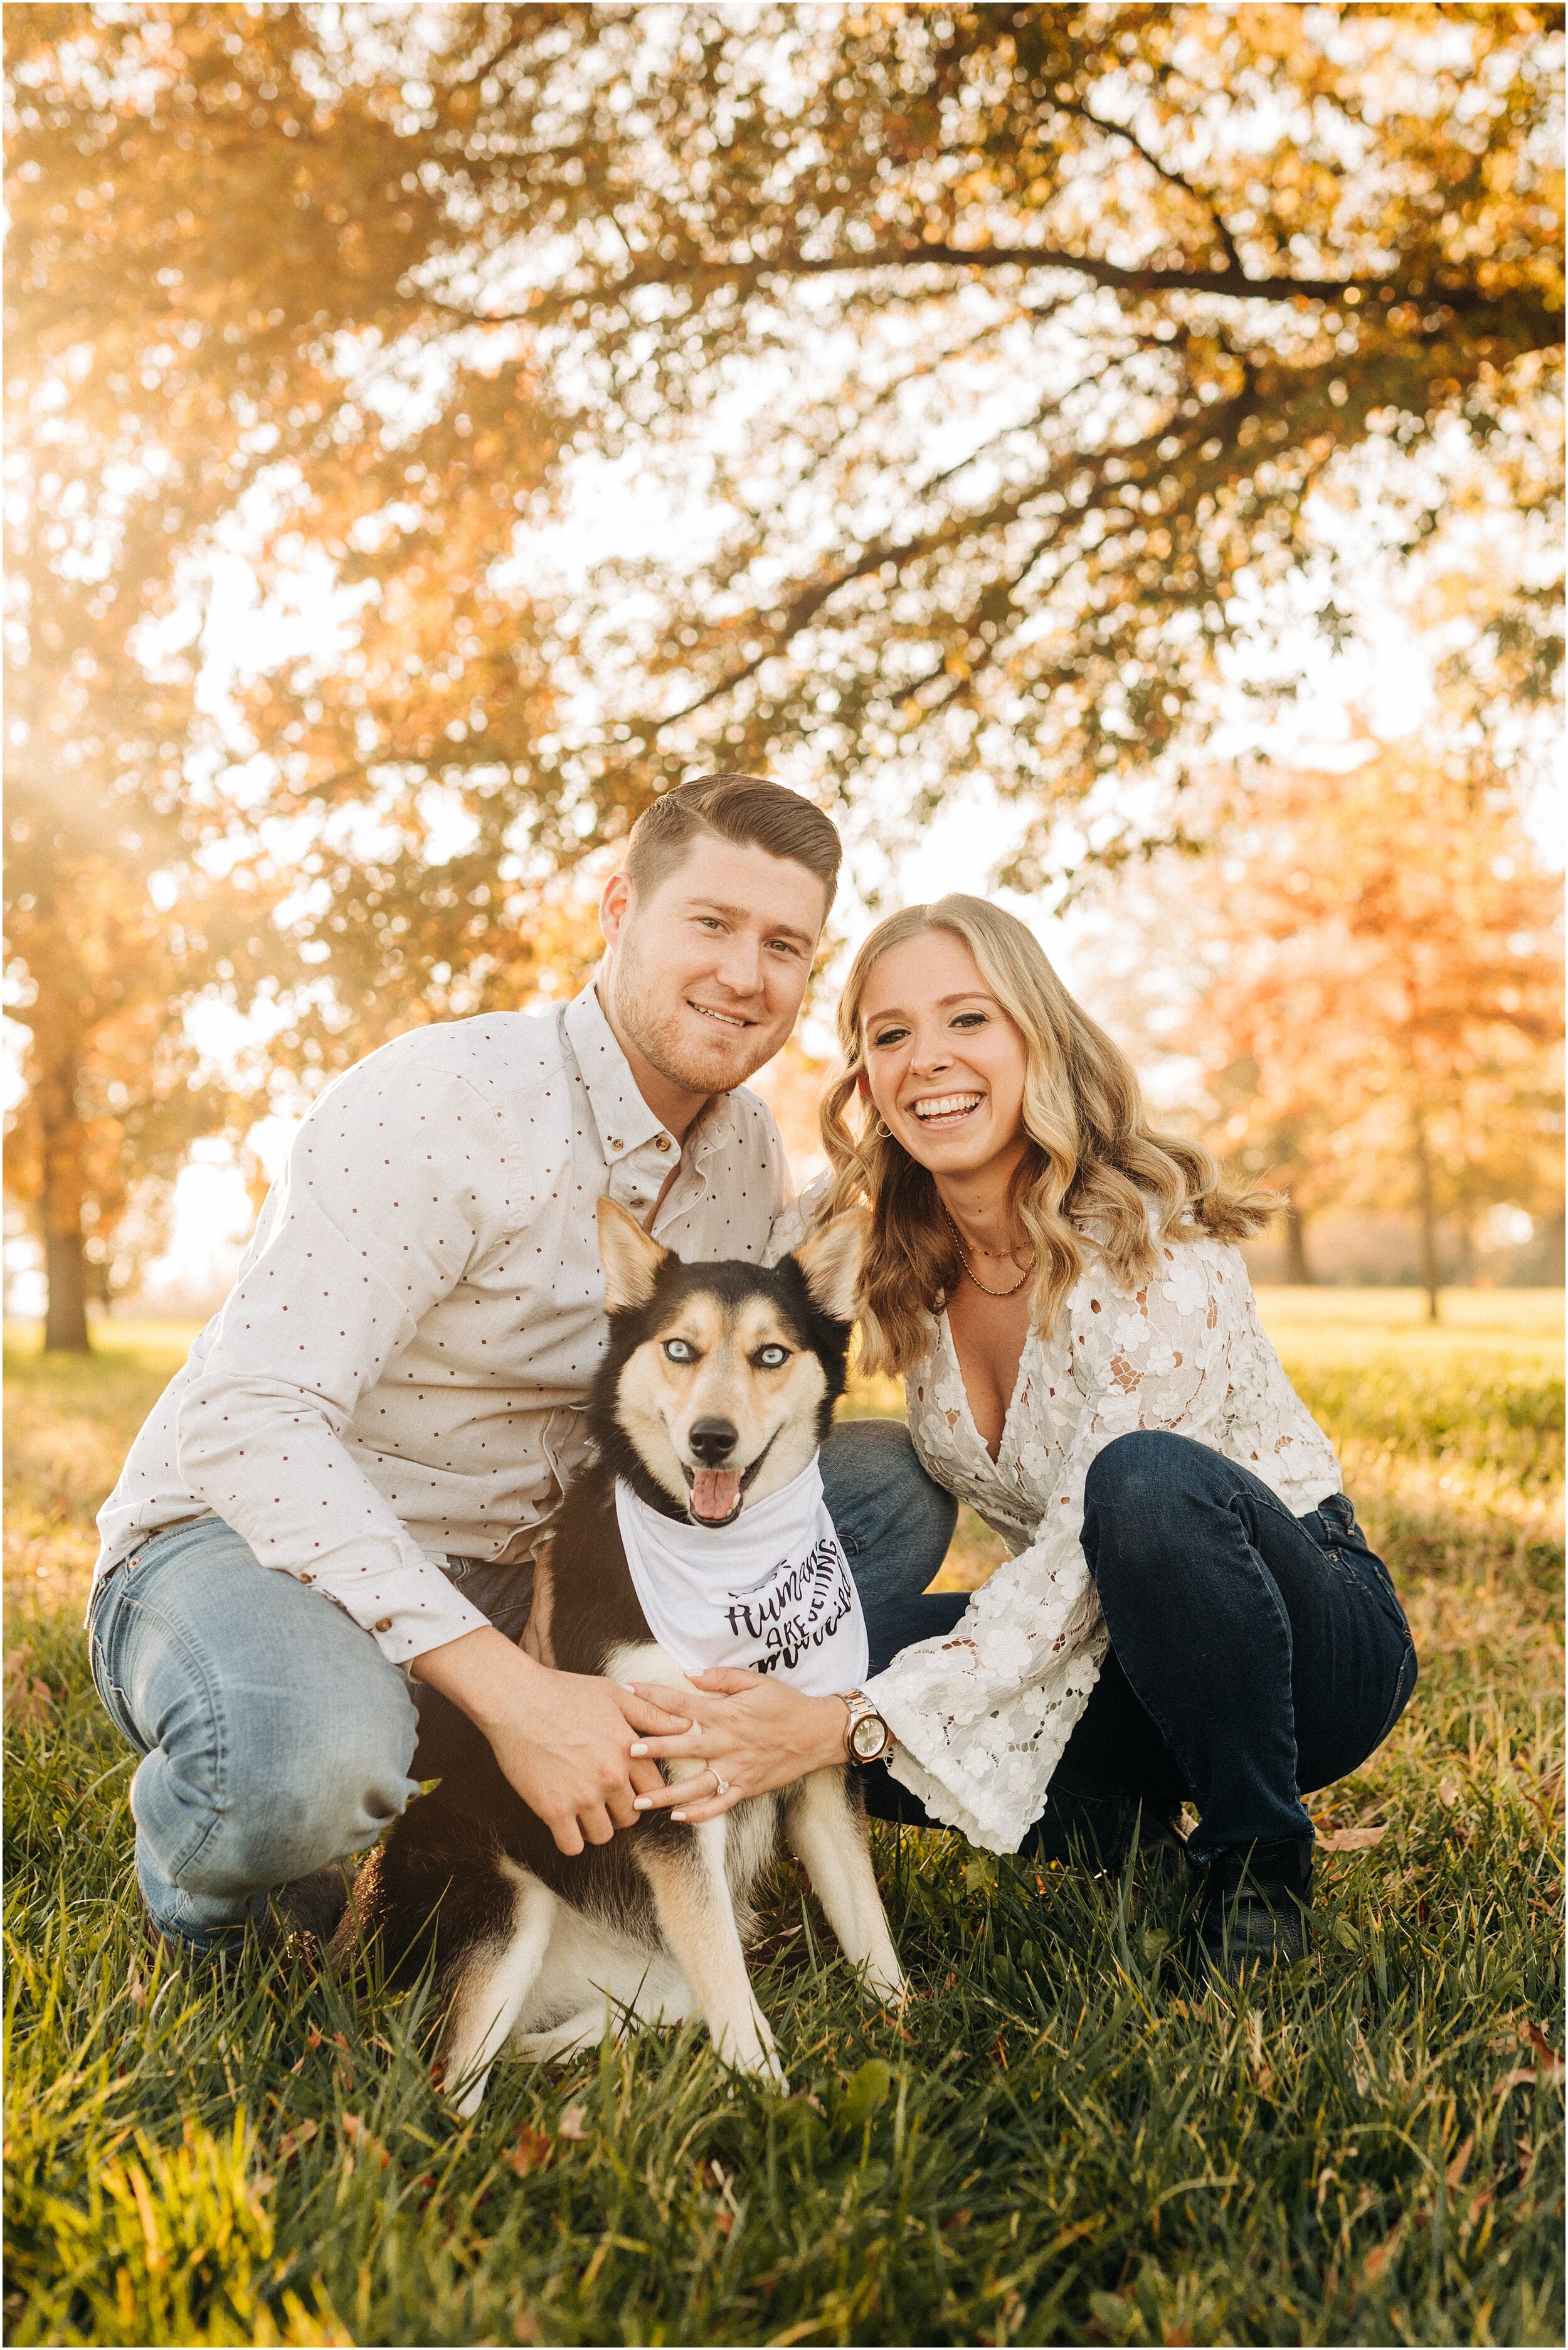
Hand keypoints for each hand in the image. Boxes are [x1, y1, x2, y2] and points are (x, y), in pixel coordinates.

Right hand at [412, 1626, 688, 1854]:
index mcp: (629, 1750)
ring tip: (582, 1808)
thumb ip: (652, 1714)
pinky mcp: (553, 1810)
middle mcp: (610, 1777)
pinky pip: (571, 1845)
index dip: (642, 1788)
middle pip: (631, 1816)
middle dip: (620, 1809)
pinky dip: (570, 1839)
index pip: (655, 1788)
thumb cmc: (565, 1692)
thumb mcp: (615, 1695)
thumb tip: (687, 1725)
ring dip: (595, 1825)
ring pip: (603, 1834)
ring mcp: (582, 1796)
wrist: (516, 1700)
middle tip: (602, 1796)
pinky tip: (564, 1823)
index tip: (627, 1784)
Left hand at [623, 1667, 851, 1822]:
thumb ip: (720, 1678)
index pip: (681, 1703)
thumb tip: (688, 1674)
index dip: (652, 1696)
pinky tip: (677, 1818)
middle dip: (653, 1748)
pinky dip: (699, 1814)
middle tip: (625, 1751)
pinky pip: (720, 1805)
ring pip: (695, 1785)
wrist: (818, 1733)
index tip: (626, 1691)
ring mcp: (736, 1769)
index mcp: (725, 1713)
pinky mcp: (746, 1788)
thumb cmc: (785, 1704)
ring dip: (666, 1794)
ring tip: (639, 1800)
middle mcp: (727, 1743)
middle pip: (682, 1746)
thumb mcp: (755, 1681)